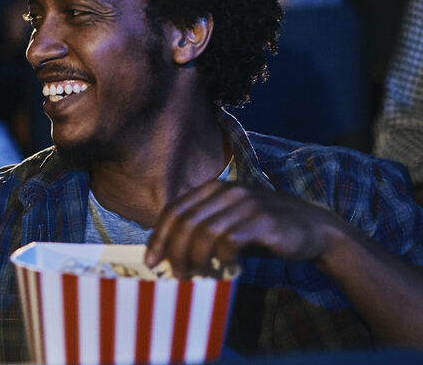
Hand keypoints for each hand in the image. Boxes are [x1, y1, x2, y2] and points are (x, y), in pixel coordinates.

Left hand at [144, 180, 339, 277]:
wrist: (313, 228)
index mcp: (212, 189)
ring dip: (195, 258)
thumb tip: (169, 257)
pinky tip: (224, 266)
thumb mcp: (228, 224)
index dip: (159, 236)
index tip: (151, 261)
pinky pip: (230, 240)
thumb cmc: (263, 231)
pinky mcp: (263, 220)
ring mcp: (245, 203)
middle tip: (176, 274)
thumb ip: (201, 232)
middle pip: (185, 221)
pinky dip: (221, 257)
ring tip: (197, 275)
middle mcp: (226, 191)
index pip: (174, 209)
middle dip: (174, 251)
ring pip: (204, 231)